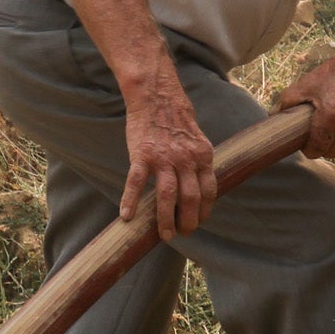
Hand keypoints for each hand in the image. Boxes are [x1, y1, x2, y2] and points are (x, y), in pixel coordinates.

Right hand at [119, 83, 218, 241]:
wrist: (157, 99)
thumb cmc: (177, 123)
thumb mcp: (198, 141)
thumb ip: (200, 164)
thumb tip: (204, 189)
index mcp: (202, 157)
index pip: (208, 191)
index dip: (204, 210)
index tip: (198, 221)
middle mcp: (185, 159)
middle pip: (190, 198)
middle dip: (188, 221)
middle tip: (182, 233)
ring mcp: (163, 158)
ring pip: (166, 195)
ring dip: (166, 219)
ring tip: (165, 234)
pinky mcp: (142, 155)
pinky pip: (136, 182)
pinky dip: (130, 200)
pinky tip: (126, 216)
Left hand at [277, 43, 334, 159]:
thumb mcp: (307, 83)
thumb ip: (286, 101)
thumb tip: (272, 116)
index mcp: (331, 117)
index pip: (315, 151)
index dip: (308, 147)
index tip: (307, 140)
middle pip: (329, 153)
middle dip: (322, 145)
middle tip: (320, 129)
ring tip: (334, 123)